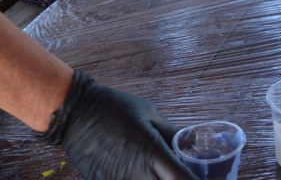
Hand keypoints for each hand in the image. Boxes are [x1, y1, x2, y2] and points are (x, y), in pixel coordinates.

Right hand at [40, 70, 195, 179]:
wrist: (75, 115)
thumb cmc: (114, 108)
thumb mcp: (149, 113)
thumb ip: (172, 133)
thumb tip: (191, 143)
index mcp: (153, 154)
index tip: (204, 176)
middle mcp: (138, 174)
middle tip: (178, 172)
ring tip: (158, 170)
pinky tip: (141, 172)